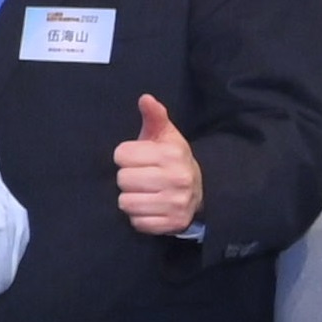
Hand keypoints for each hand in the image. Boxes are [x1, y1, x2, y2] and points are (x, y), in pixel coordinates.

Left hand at [110, 94, 205, 238]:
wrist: (199, 191)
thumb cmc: (172, 159)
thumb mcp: (165, 136)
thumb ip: (154, 116)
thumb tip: (145, 98)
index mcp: (172, 153)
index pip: (121, 155)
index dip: (125, 157)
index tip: (137, 159)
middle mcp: (177, 178)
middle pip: (122, 180)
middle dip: (127, 179)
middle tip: (141, 177)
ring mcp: (176, 203)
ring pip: (126, 203)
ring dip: (131, 199)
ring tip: (144, 193)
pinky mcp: (172, 223)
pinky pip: (137, 223)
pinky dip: (140, 217)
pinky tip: (151, 207)